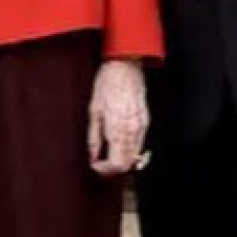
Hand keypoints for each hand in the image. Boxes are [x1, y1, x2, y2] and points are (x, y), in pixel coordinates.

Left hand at [87, 58, 148, 175]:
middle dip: (112, 167)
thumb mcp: (93, 111)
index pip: (116, 164)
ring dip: (121, 158)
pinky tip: (118, 142)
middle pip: (127, 163)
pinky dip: (129, 148)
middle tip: (100, 162)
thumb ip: (93, 137)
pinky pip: (140, 143)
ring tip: (107, 152)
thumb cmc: (107, 83)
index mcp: (118, 130)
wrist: (125, 66)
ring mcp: (141, 126)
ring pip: (135, 155)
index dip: (104, 170)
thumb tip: (91, 155)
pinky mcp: (146, 120)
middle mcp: (132, 131)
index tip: (95, 165)